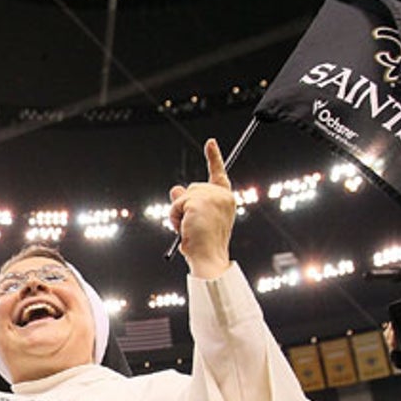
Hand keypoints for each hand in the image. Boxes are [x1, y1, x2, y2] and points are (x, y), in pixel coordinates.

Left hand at [168, 139, 234, 278]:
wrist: (208, 258)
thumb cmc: (204, 244)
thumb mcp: (196, 220)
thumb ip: (188, 203)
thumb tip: (176, 187)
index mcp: (226, 200)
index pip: (218, 174)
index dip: (214, 157)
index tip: (210, 142)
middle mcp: (222, 195)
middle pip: (193, 188)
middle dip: (185, 205)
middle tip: (191, 226)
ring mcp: (212, 197)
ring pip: (183, 196)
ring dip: (179, 213)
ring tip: (189, 229)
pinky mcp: (199, 201)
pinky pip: (177, 204)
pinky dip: (175, 217)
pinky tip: (184, 228)